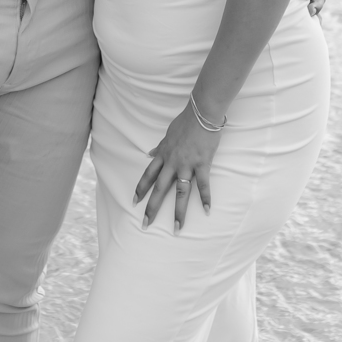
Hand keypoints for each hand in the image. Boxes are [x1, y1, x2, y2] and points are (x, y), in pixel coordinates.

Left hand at [134, 101, 221, 229]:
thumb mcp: (167, 135)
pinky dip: (206, 198)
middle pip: (159, 189)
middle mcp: (172, 163)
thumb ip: (159, 147)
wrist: (201, 114)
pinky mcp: (202, 164)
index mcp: (163, 155)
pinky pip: (203, 184)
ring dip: (178, 211)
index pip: (148, 175)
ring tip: (176, 228)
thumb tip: (150, 153)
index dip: (140, 189)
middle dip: (152, 207)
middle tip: (146, 224)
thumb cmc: (185, 122)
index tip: (134, 202)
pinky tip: (207, 211)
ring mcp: (187, 165)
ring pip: (180, 192)